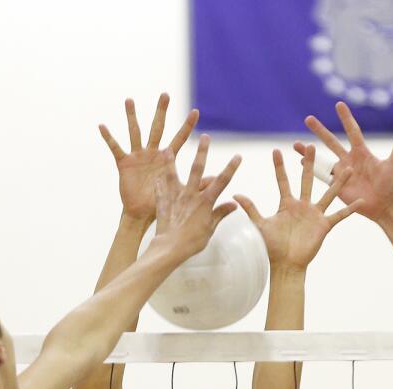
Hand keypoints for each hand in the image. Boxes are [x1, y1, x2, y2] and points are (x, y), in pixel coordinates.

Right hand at [99, 93, 198, 222]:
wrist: (141, 214)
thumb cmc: (160, 204)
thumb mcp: (181, 192)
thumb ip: (198, 184)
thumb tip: (216, 179)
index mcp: (166, 158)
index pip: (179, 138)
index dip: (187, 126)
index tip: (196, 111)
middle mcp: (152, 153)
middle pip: (158, 128)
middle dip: (162, 112)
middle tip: (165, 94)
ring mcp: (138, 156)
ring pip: (135, 132)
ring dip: (132, 116)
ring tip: (130, 100)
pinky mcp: (124, 163)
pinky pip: (116, 148)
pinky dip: (109, 137)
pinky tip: (102, 126)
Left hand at [150, 135, 240, 259]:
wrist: (171, 248)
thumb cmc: (192, 242)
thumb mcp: (210, 229)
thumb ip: (220, 214)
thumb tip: (234, 204)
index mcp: (205, 202)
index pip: (222, 181)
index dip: (231, 168)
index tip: (238, 156)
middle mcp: (190, 195)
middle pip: (197, 169)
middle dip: (202, 152)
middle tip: (205, 137)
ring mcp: (175, 196)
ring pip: (173, 174)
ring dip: (171, 160)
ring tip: (168, 148)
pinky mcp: (163, 202)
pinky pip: (160, 188)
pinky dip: (158, 181)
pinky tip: (154, 175)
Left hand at [234, 146, 361, 270]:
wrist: (287, 265)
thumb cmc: (273, 247)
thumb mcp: (261, 225)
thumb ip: (251, 209)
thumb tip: (235, 195)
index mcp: (287, 204)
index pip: (282, 181)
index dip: (279, 167)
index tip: (276, 150)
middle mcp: (302, 206)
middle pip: (307, 180)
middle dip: (310, 164)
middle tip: (312, 146)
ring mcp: (315, 215)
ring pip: (328, 194)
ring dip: (337, 182)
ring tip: (346, 168)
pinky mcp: (324, 226)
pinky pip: (339, 216)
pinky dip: (350, 209)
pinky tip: (361, 201)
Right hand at [295, 101, 392, 222]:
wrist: (385, 207)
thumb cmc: (392, 186)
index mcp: (362, 153)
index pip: (352, 131)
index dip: (346, 118)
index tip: (338, 104)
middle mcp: (350, 160)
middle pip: (332, 142)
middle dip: (320, 131)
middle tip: (307, 119)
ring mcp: (342, 173)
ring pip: (322, 159)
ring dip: (309, 151)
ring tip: (295, 144)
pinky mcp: (337, 186)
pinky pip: (322, 176)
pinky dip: (311, 169)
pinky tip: (301, 163)